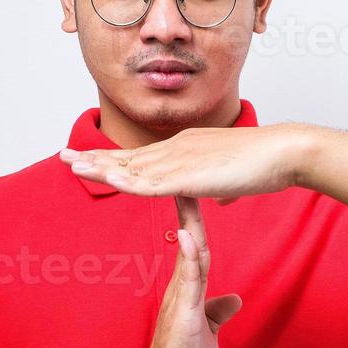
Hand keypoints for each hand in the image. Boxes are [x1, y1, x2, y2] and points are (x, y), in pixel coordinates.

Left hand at [59, 122, 315, 205]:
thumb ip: (220, 188)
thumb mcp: (234, 181)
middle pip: (128, 157)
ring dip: (100, 167)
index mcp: (186, 149)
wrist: (283, 152)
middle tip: (64, 156)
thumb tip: (217, 199)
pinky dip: (123, 181)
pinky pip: (148, 182)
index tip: (92, 159)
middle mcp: (177, 149)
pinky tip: (105, 181)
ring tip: (70, 165)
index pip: (143, 156)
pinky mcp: (188, 176)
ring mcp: (180, 160)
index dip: (115, 159)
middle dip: (96, 158)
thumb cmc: (266, 165)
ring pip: (131, 166)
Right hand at [127, 195, 240, 347]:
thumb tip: (232, 300)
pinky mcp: (182, 315)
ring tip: (188, 189)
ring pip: (189, 253)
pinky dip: (188, 256)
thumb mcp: (206, 332)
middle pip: (191, 239)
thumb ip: (215, 312)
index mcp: (188, 290)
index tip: (201, 188)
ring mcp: (180, 299)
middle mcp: (181, 288)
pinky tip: (187, 235)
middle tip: (190, 170)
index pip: (196, 246)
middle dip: (191, 205)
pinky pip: (187, 280)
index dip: (199, 217)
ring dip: (189, 221)